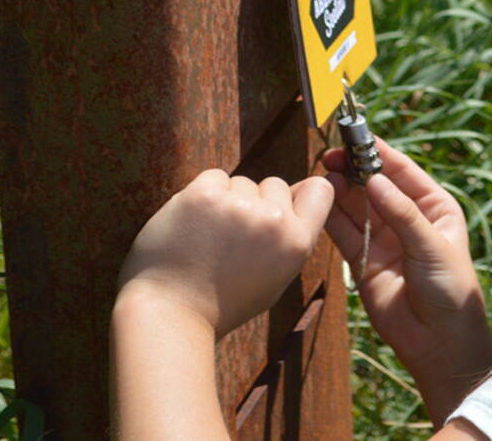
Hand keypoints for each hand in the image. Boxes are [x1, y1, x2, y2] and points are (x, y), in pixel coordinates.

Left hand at [116, 169, 333, 337]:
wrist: (171, 315)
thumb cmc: (222, 302)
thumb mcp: (276, 278)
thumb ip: (290, 237)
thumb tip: (297, 190)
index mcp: (297, 244)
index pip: (320, 190)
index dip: (300, 193)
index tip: (282, 204)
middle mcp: (274, 222)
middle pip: (274, 184)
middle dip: (257, 202)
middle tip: (232, 238)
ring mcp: (238, 206)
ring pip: (240, 181)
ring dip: (226, 200)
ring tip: (208, 237)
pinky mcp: (203, 196)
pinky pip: (213, 177)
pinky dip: (202, 195)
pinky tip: (192, 225)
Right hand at [323, 140, 491, 417]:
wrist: (440, 342)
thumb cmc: (451, 290)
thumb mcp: (431, 246)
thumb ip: (401, 213)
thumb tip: (374, 180)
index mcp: (434, 207)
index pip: (403, 171)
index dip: (379, 153)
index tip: (357, 135)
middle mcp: (407, 219)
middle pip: (375, 186)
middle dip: (355, 168)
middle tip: (332, 154)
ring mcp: (384, 239)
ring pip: (357, 206)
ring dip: (341, 189)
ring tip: (324, 173)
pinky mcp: (363, 261)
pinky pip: (345, 232)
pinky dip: (332, 216)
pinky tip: (320, 198)